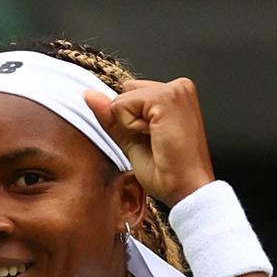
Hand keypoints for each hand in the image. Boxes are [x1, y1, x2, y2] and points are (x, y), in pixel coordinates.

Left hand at [85, 78, 215, 205]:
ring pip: (123, 99)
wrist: (187, 190)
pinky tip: (155, 139)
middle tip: (155, 142)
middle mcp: (179, 86)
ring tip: (157, 141)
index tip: (155, 141)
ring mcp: (174, 89)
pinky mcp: (166, 98)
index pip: (130, 94)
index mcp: (175, 95)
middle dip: (130, 120)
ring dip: (131, 126)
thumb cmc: (170, 173)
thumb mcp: (132, 140)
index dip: (132, 122)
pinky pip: (123, 106)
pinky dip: (132, 128)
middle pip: (125, 91)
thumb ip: (112, 117)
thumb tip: (89, 95)